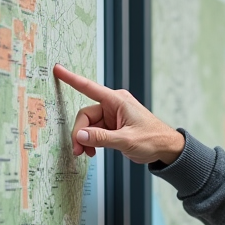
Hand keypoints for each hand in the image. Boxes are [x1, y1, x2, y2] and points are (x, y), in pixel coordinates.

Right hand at [53, 64, 185, 164]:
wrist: (166, 148)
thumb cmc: (153, 139)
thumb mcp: (126, 140)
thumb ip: (101, 138)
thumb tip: (80, 136)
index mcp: (117, 101)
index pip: (89, 88)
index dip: (71, 79)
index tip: (58, 69)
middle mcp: (113, 105)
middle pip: (86, 115)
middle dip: (80, 133)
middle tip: (78, 150)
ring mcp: (112, 116)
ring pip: (89, 126)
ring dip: (85, 140)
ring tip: (87, 154)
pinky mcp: (112, 126)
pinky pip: (95, 132)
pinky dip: (92, 142)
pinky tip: (93, 152)